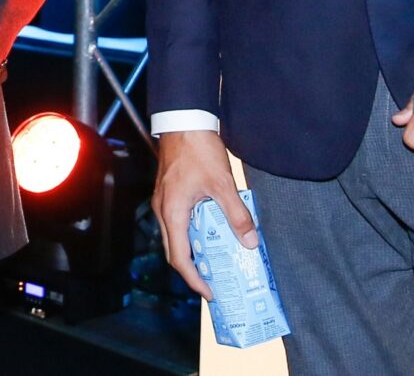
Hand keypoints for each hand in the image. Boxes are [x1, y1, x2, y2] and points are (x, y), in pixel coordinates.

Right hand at [151, 131, 252, 299]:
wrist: (183, 121)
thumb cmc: (197, 150)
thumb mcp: (223, 184)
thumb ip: (237, 214)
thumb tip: (250, 241)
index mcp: (173, 212)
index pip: (179, 258)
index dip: (195, 279)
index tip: (210, 291)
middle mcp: (163, 210)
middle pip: (174, 251)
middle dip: (194, 270)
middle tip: (215, 282)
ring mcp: (164, 201)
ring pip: (175, 237)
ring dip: (194, 252)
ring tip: (216, 260)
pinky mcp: (169, 193)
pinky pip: (178, 222)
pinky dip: (193, 234)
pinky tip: (212, 232)